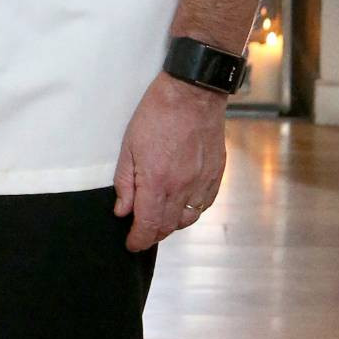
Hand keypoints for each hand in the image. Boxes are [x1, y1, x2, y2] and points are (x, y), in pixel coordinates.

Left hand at [112, 70, 226, 250]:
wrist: (192, 94)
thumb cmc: (156, 114)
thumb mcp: (129, 145)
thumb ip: (125, 182)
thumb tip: (122, 211)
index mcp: (157, 182)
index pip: (147, 226)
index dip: (137, 240)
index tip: (131, 244)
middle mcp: (182, 189)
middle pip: (167, 227)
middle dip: (152, 234)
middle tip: (141, 231)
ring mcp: (202, 183)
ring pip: (187, 220)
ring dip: (171, 224)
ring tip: (159, 217)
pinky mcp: (216, 176)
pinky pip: (203, 205)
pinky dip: (191, 211)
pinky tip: (182, 203)